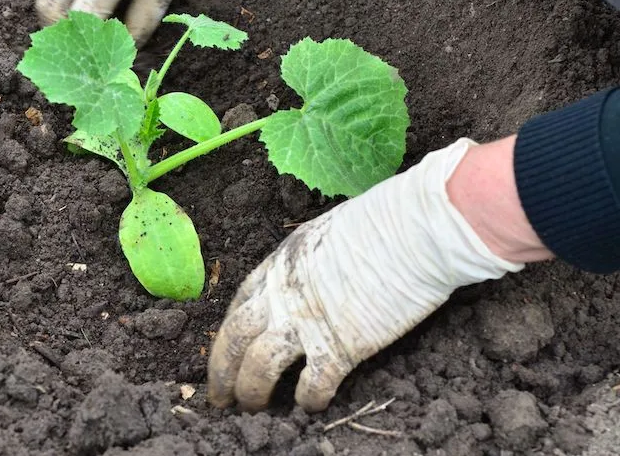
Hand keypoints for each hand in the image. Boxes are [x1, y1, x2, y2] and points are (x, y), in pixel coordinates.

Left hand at [208, 139, 524, 411]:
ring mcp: (306, 322)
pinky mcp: (338, 348)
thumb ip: (308, 262)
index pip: (239, 306)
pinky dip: (307, 401)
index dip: (226, 335)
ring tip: (252, 410)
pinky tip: (308, 407)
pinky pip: (312, 386)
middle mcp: (282, 294)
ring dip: (251, 392)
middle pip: (234, 339)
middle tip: (218, 398)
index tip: (224, 353)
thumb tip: (312, 277)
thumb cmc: (381, 221)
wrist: (413, 230)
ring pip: (259, 367)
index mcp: (279, 264)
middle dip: (220, 372)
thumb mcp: (324, 233)